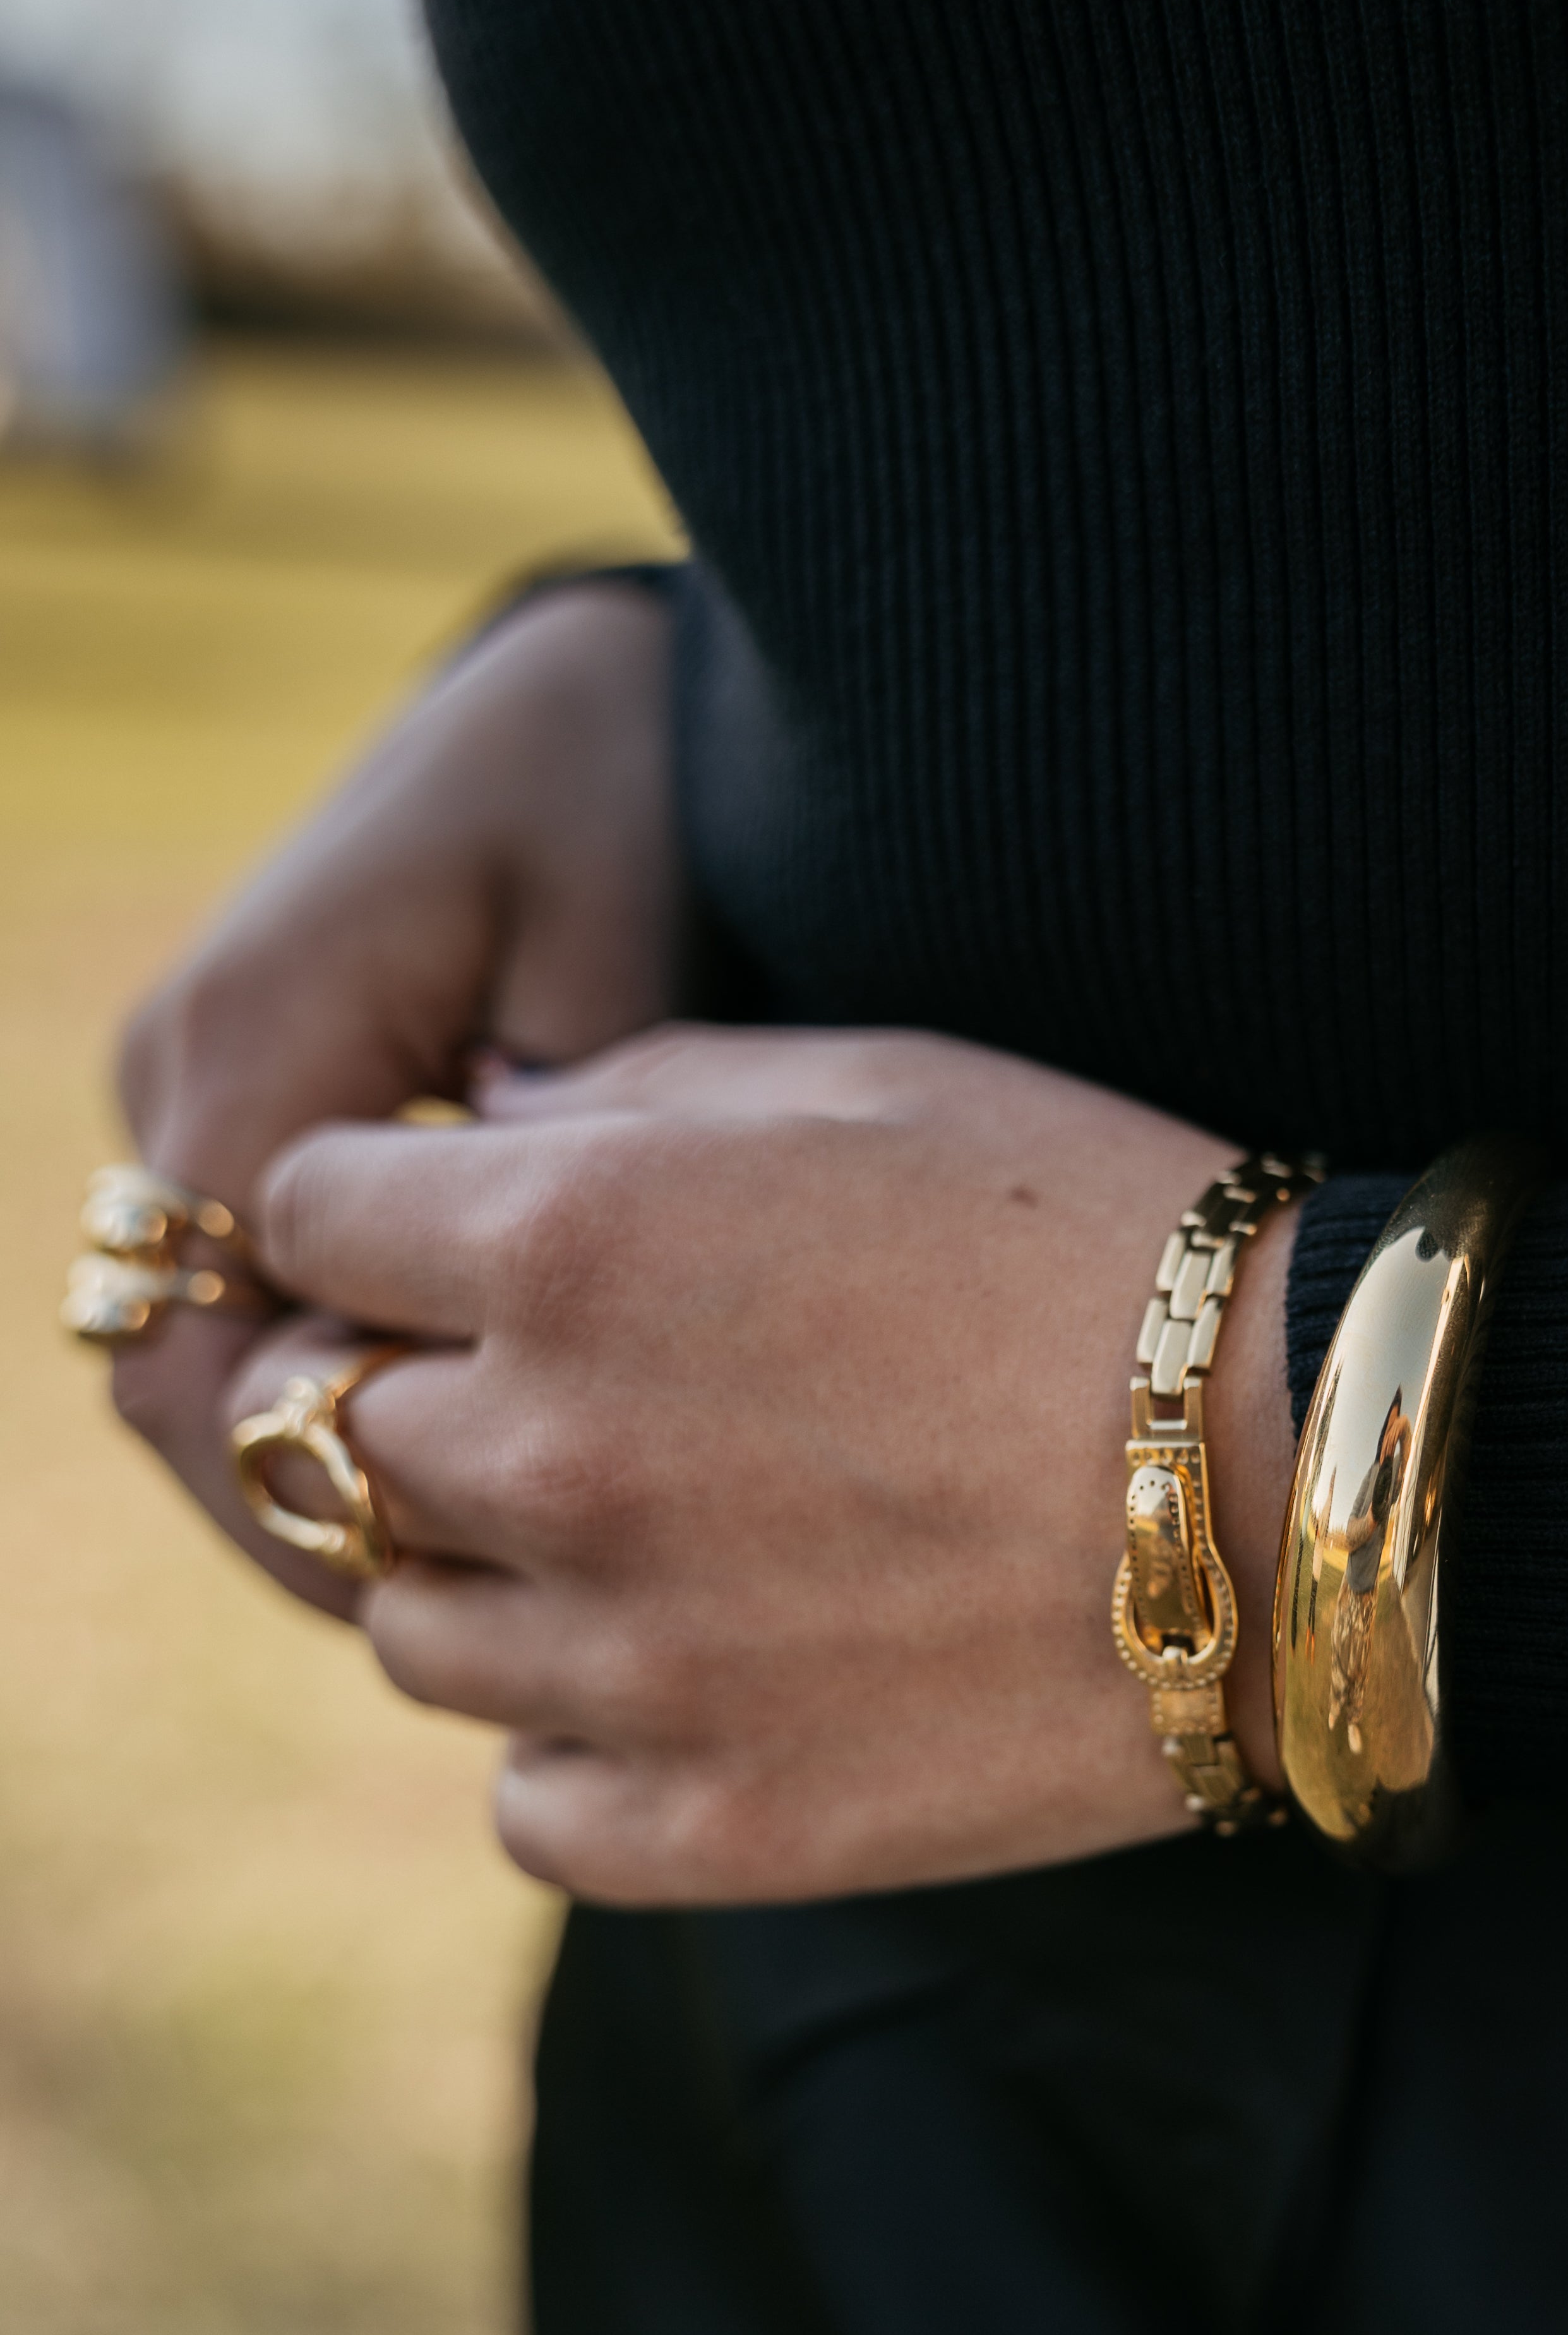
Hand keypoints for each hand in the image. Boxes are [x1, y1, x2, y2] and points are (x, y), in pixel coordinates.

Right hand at [110, 581, 675, 1612]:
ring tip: (483, 1591)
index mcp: (250, 1036)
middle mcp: (187, 1071)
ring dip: (319, 1472)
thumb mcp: (608, 924)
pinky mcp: (265, 1119)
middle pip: (184, 1374)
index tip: (450, 1582)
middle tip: (474, 1634)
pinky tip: (474, 1491)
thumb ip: (553, 1120)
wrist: (590, 700)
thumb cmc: (616, 790)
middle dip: (307, 1510)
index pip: (209, 1336)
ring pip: (209, 1357)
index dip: (307, 1480)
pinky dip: (343, 1402)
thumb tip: (483, 1296)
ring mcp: (207, 1095)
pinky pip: (258, 1305)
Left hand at [233, 1026, 1301, 1902]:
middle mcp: (552, 1452)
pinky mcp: (717, 1822)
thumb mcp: (870, 1081)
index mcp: (567, 1235)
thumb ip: (629, 1097)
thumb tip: (473, 1138)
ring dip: (497, 1581)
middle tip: (597, 1398)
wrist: (1311, 1481)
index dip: (381, 1218)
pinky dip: (579, 1750)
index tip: (468, 1239)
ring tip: (666, 1546)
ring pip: (413, 1633)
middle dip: (434, 1398)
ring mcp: (627, 1661)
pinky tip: (696, 1686)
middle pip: (340, 1434)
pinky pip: (526, 1802)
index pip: (302, 1217)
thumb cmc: (1103, 1239)